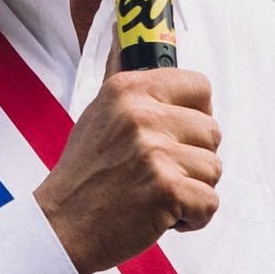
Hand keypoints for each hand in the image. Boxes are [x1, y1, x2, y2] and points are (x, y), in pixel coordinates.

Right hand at [33, 68, 217, 273]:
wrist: (60, 227)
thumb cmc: (84, 176)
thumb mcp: (100, 116)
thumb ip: (136, 95)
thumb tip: (141, 46)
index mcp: (127, 90)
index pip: (199, 86)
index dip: (198, 114)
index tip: (181, 135)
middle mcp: (141, 115)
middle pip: (212, 130)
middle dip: (195, 159)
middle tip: (161, 175)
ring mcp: (154, 152)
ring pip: (214, 167)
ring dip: (194, 189)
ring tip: (158, 196)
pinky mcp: (166, 189)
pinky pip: (210, 202)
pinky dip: (194, 218)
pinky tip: (163, 217)